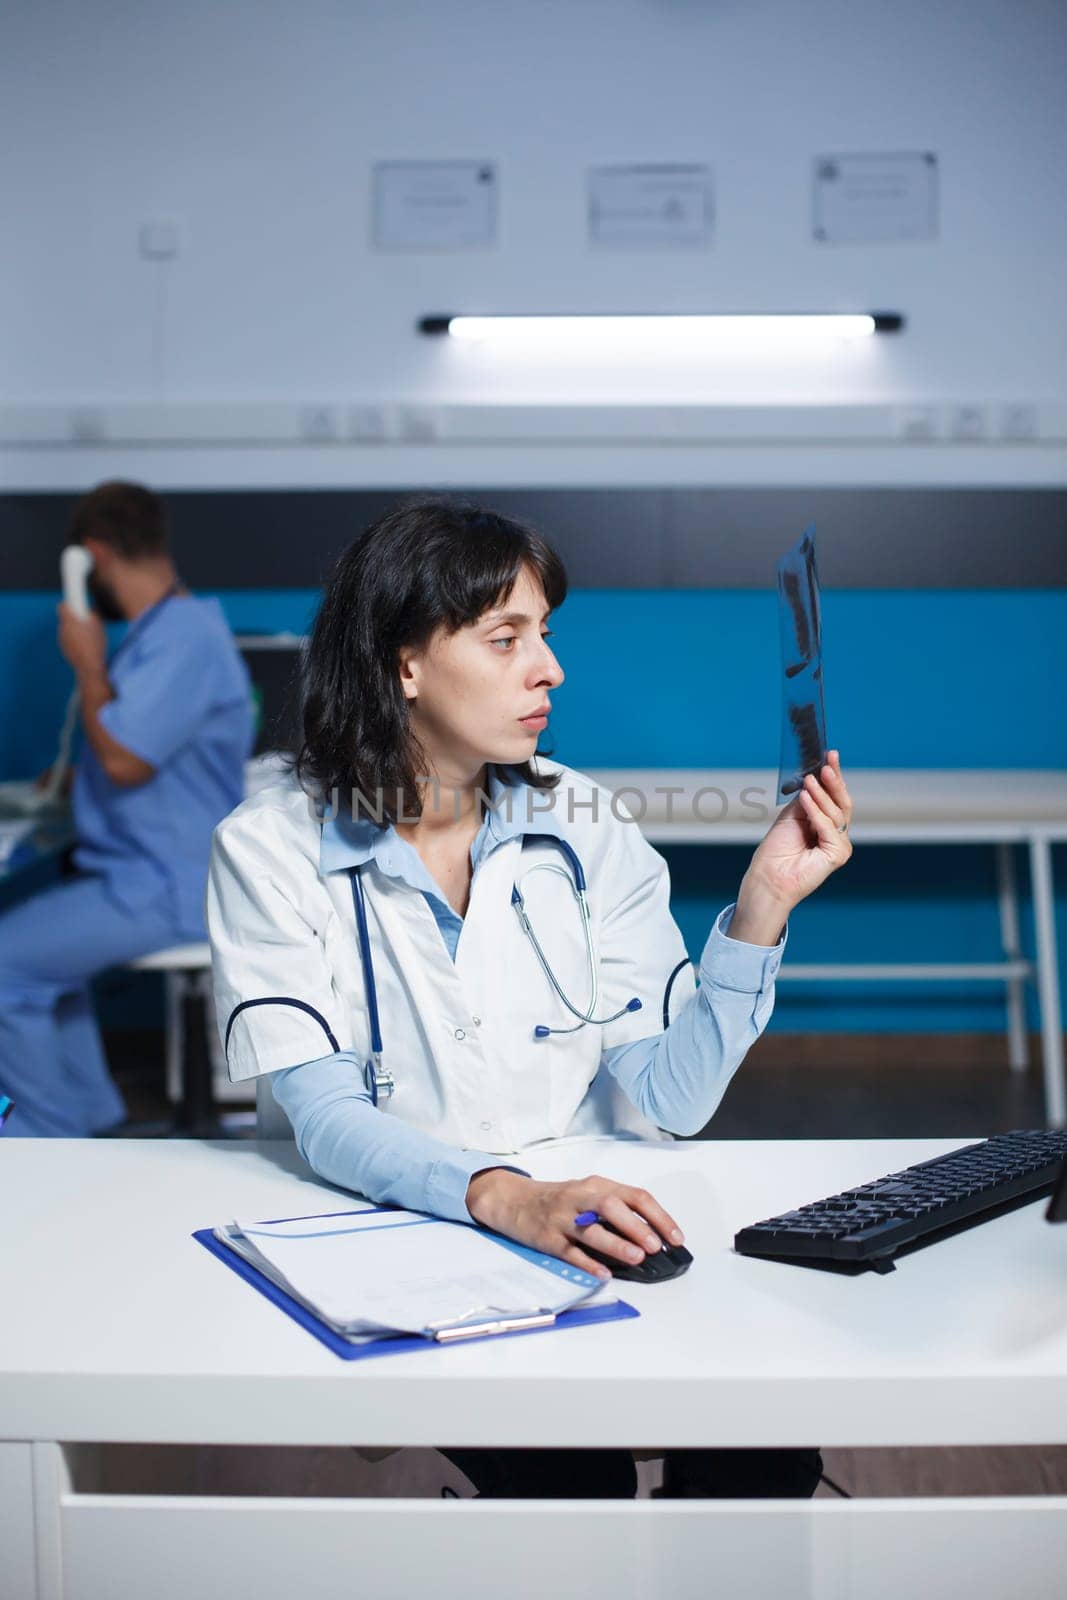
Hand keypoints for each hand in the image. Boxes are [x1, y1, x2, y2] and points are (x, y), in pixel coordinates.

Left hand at [56, 602, 105, 676]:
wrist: (90, 665)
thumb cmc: (94, 644)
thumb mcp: (98, 624)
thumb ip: (91, 614)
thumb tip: (89, 611)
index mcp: (69, 620)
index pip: (62, 606)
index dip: (69, 604)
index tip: (75, 603)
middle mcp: (62, 628)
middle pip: (65, 618)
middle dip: (74, 618)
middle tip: (86, 622)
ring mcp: (61, 639)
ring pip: (66, 630)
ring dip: (75, 630)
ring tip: (88, 636)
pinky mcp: (63, 648)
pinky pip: (68, 640)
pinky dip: (74, 640)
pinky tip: (85, 645)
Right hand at [465, 1169, 684, 1280]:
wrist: (513, 1200)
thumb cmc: (559, 1200)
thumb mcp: (588, 1195)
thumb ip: (616, 1210)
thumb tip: (652, 1236)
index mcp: (597, 1185)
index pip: (634, 1196)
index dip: (658, 1216)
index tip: (676, 1237)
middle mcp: (580, 1198)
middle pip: (611, 1206)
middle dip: (635, 1226)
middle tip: (655, 1245)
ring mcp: (562, 1218)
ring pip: (590, 1229)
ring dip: (615, 1243)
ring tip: (637, 1258)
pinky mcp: (547, 1238)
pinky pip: (569, 1251)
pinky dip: (587, 1262)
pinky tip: (603, 1273)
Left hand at [731, 751, 853, 940]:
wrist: (768, 876)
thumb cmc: (777, 850)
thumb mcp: (793, 814)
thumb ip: (807, 798)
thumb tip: (816, 776)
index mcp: (826, 824)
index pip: (835, 796)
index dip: (834, 776)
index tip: (830, 754)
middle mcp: (836, 834)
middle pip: (842, 803)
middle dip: (834, 781)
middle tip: (827, 763)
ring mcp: (840, 845)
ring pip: (837, 813)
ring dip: (821, 794)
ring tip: (809, 780)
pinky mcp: (838, 854)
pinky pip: (828, 827)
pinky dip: (816, 811)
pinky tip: (805, 797)